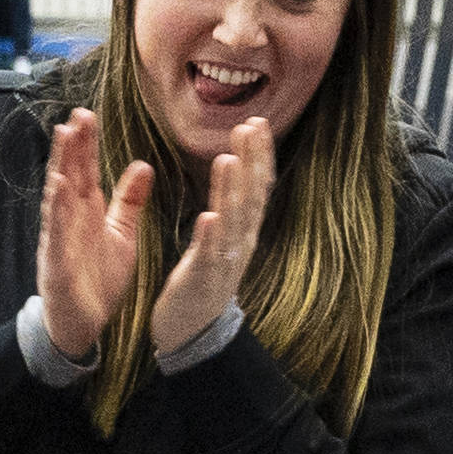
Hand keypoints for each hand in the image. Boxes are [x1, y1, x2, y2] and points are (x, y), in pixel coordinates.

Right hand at [32, 107, 150, 366]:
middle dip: (72, 145)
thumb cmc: (97, 279)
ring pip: (58, 196)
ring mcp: (60, 239)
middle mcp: (69, 220)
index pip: (85, 171)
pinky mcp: (57, 262)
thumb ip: (129, 201)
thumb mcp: (122, 235)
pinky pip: (56, 233)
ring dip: (60, 166)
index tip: (87, 114)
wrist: (84, 324)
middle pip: (70, 175)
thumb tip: (142, 164)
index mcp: (85, 212)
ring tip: (63, 137)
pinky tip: (58, 187)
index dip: (85, 144)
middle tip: (77, 113)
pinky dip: (56, 210)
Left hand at [144, 113, 276, 361]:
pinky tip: (209, 217)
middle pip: (250, 197)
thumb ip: (231, 205)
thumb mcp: (222, 237)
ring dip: (231, 190)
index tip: (256, 122)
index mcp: (243, 230)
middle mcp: (240, 242)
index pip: (256, 186)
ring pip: (232, 221)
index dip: (258, 155)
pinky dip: (211, 236)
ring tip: (228, 159)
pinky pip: (208, 256)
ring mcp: (224, 261)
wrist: (194, 331)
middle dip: (250, 161)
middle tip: (248, 126)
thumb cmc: (204, 279)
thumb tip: (238, 167)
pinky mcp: (203, 279)